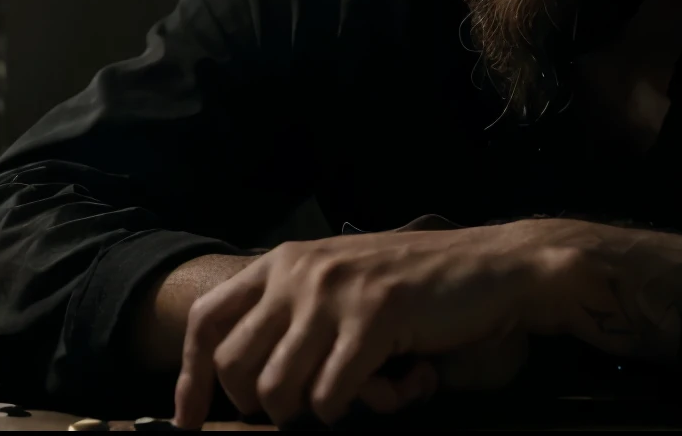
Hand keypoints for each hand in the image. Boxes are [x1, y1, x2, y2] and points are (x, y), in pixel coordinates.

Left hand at [172, 219, 555, 427]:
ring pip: (279, 389)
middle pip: (235, 366)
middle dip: (263, 406)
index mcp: (285, 261)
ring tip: (362, 391)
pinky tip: (394, 384)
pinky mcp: (373, 318)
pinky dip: (354, 408)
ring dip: (313, 411)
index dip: (190, 379)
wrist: (492, 265)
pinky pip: (332, 396)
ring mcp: (336, 293)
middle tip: (307, 409)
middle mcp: (300, 272)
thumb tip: (248, 379)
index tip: (189, 423)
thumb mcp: (341, 280)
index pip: (206, 320)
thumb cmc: (417, 282)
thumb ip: (294, 310)